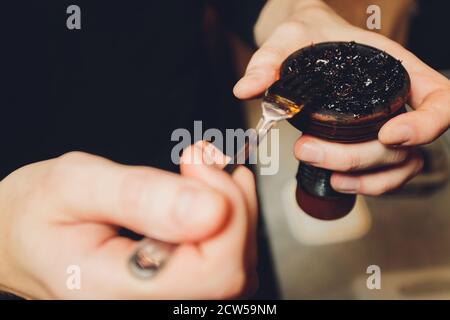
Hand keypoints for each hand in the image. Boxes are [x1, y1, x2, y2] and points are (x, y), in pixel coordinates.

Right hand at [0, 145, 256, 298]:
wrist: (20, 237)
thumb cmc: (36, 213)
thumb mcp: (76, 185)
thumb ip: (140, 196)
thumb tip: (209, 208)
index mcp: (113, 291)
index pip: (212, 272)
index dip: (228, 214)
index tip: (198, 164)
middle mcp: (143, 307)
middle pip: (231, 273)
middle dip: (232, 205)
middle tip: (200, 160)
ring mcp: (160, 302)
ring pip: (235, 269)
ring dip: (233, 211)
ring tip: (202, 171)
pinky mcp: (173, 289)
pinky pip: (221, 265)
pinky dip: (227, 223)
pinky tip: (207, 195)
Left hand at [234, 0, 449, 194]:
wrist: (307, 41)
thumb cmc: (311, 34)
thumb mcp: (290, 38)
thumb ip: (270, 61)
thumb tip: (246, 88)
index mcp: (397, 69)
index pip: (440, 99)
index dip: (427, 123)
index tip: (388, 134)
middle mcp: (399, 101)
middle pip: (407, 145)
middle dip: (359, 157)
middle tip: (307, 149)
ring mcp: (388, 126)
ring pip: (401, 166)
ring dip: (365, 179)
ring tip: (323, 173)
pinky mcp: (370, 144)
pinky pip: (386, 175)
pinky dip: (367, 186)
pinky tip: (335, 181)